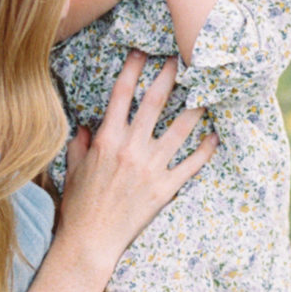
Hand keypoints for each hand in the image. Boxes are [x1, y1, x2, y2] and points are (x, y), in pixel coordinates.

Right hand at [57, 52, 215, 277]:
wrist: (91, 240)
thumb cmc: (79, 204)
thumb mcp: (74, 168)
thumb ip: (80, 143)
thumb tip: (84, 126)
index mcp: (107, 139)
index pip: (121, 94)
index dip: (133, 69)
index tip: (142, 51)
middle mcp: (131, 148)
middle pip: (155, 102)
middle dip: (169, 76)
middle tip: (182, 58)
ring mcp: (151, 167)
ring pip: (180, 129)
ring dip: (195, 107)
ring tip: (208, 91)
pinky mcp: (165, 188)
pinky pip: (191, 164)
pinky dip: (205, 150)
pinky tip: (216, 137)